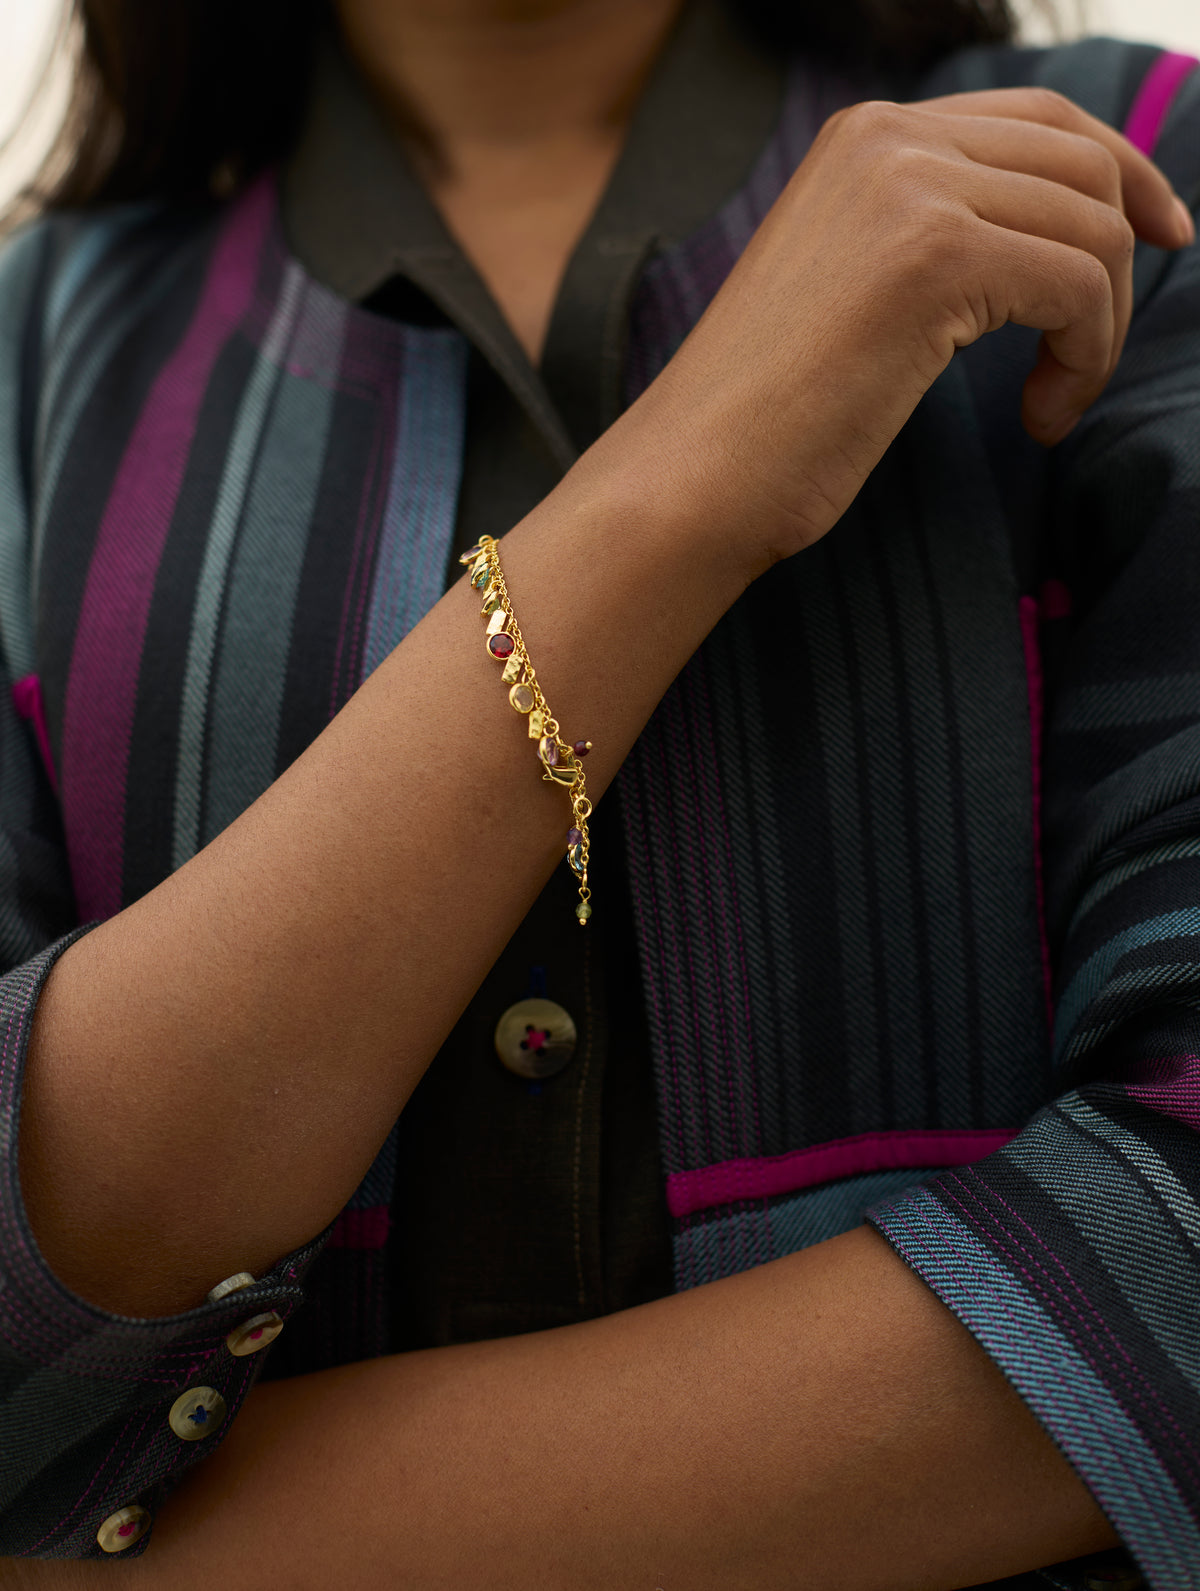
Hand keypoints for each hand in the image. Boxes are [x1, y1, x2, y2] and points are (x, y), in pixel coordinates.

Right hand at [617, 87, 1192, 570]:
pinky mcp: (932, 256)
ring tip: (1051, 404)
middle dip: (1120, 265)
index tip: (1159, 242)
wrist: (693, 476)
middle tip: (1088, 361)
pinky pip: (1079, 284)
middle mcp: (890, 138)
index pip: (1042, 121)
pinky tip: (1038, 418)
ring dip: (1099, 330)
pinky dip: (1084, 359)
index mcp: (868, 138)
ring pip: (1095, 226)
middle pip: (1085, 163)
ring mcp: (909, 189)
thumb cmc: (768, 418)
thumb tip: (1063, 232)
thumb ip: (939, 234)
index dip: (1123, 177)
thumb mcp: (857, 291)